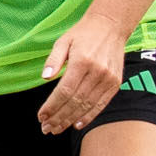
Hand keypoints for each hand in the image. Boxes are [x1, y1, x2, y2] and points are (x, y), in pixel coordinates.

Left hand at [36, 12, 130, 133]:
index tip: (41, 117)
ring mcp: (108, 79)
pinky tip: (76, 124)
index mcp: (82, 61)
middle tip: (46, 129)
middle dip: (58, 117)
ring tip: (57, 129)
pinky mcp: (115, 83)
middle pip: (75, 101)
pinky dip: (89, 116)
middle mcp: (96, 72)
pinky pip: (101, 104)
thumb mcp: (63, 41)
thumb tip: (44, 78)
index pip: (64, 91)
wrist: (111, 26)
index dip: (52, 106)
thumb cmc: (83, 34)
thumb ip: (53, 60)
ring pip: (87, 105)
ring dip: (70, 120)